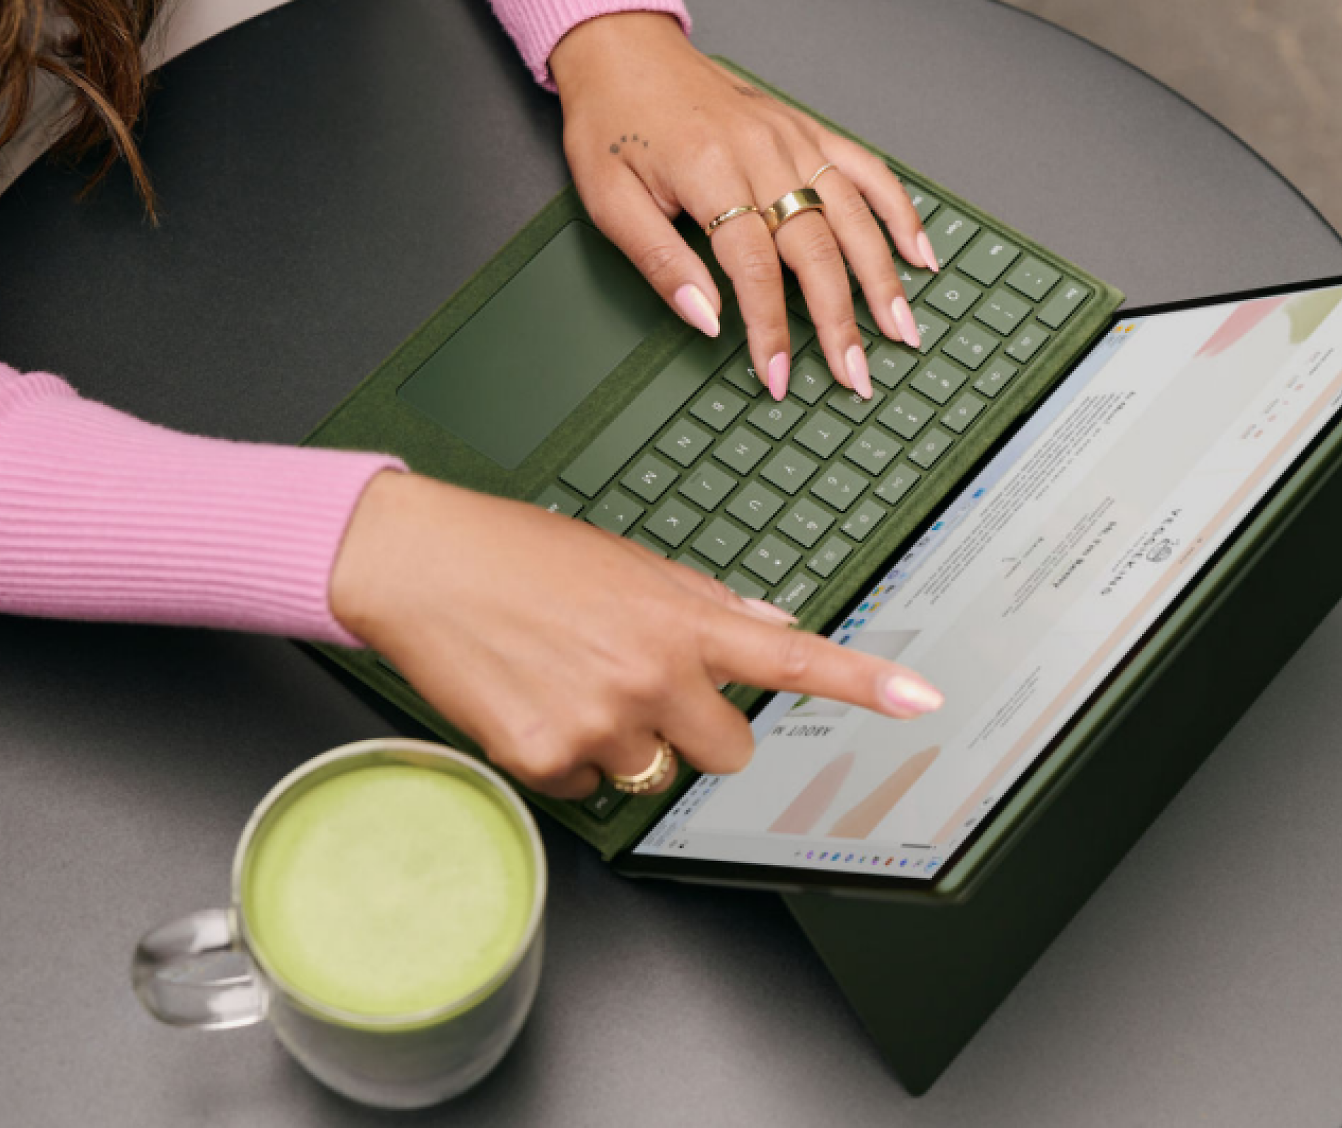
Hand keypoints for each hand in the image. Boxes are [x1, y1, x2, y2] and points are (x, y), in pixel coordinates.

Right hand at [329, 472, 943, 799]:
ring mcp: (600, 724)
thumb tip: (766, 623)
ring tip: (571, 682)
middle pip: (727, 753)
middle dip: (699, 731)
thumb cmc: (520, 554)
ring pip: (652, 774)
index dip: (864, 683)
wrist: (421, 566)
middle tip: (645, 688)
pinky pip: (587, 787)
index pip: (791, 656)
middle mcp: (651, 676)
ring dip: (627, 744)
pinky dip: (568, 757)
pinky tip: (536, 702)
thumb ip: (702, 603)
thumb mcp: (625, 564)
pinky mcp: (546, 761)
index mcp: (681, 620)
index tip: (920, 699)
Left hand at [551, 13, 939, 401]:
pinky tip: (919, 254)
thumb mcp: (611, 201)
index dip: (770, 329)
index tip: (777, 375)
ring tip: (903, 331)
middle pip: (817, 250)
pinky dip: (899, 213)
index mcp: (710, 171)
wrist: (624, 49)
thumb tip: (707, 320)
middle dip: (841, 321)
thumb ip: (662, 263)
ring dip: (883, 280)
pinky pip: (866, 171)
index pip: (755, 269)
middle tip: (856, 375)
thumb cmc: (613, 123)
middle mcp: (762, 152)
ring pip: (853, 217)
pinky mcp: (805, 130)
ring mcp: (791, 139)